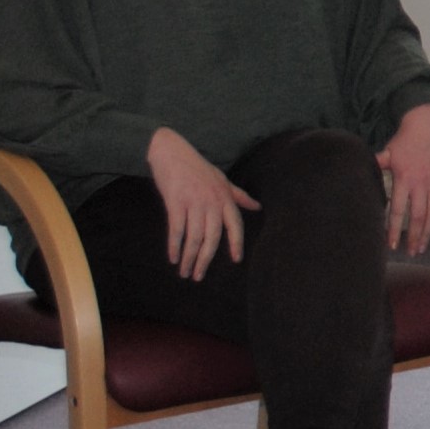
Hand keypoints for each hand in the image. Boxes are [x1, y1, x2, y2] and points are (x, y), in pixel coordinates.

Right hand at [146, 128, 255, 281]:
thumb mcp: (222, 179)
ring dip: (189, 258)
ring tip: (185, 272)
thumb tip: (257, 207)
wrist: (171, 152)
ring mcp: (193, 202)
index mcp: (225, 197)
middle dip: (206, 259)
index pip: (235, 225)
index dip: (236, 243)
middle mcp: (212, 202)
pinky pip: (176, 229)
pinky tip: (173, 258)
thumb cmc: (197, 167)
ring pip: (194, 237)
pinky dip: (174, 246)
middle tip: (199, 276)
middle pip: (212, 237)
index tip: (236, 260)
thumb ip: (238, 196)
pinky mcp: (175, 202)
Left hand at [377, 103, 429, 254]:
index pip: (398, 211)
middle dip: (414, 237)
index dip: (395, 230)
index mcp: (404, 179)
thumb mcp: (387, 152)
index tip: (392, 246)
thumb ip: (375, 166)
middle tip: (410, 252)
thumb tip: (357, 172)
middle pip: (418, 217)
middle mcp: (422, 183)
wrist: (429, 123)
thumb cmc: (406, 139)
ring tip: (422, 247)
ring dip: (428, 233)